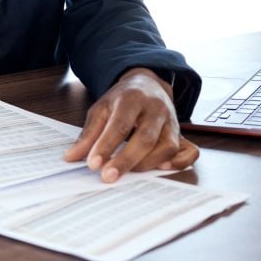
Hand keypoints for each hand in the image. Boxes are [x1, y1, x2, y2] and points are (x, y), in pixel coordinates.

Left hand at [63, 68, 199, 182]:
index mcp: (132, 98)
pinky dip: (178, 163)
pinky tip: (161, 170)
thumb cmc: (122, 100)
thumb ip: (88, 133)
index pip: (119, 125)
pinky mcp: (182, 133)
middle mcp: (156, 109)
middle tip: (108, 177)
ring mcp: (172, 121)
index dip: (106, 146)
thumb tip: (71, 157)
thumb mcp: (101, 108)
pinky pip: (189, 151)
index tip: (93, 164)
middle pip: (145, 138)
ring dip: (147, 164)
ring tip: (128, 175)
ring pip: (167, 146)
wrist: (148, 83)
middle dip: (126, 160)